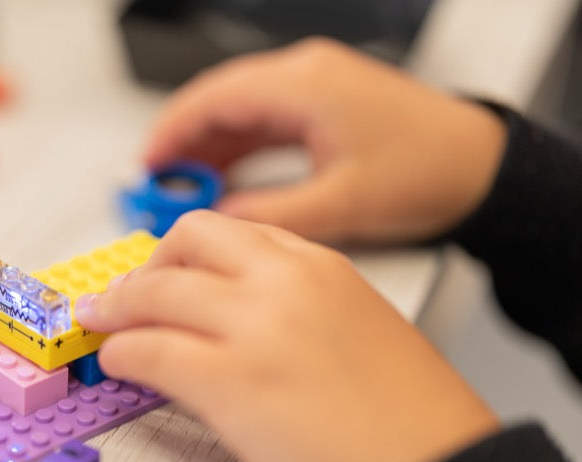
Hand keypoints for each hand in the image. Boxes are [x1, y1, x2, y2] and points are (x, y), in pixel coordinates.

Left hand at [76, 211, 499, 461]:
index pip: (236, 234)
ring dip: (117, 309)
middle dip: (147, 266)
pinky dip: (122, 355)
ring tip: (103, 328)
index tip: (169, 273)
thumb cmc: (414, 425)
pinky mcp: (230, 384)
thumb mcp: (363, 335)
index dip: (189, 255)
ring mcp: (255, 329)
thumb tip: (240, 326)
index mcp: (324, 269)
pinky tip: (120, 366)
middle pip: (188, 241)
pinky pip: (149, 351)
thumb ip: (305, 314)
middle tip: (127, 297)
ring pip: (154, 292)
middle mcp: (287, 284)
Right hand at [145, 38, 507, 244]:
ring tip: (181, 189)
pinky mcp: (322, 105)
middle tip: (154, 184)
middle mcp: (306, 76)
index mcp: (305, 86)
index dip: (171, 133)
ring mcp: (314, 87)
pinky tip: (222, 181)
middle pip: (219, 100)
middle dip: (182, 142)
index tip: (145, 165)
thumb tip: (216, 222)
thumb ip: (268, 213)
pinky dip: (236, 148)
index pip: (214, 99)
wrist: (480, 168)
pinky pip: (261, 120)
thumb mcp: (339, 204)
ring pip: (238, 110)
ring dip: (208, 147)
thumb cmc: (427, 172)